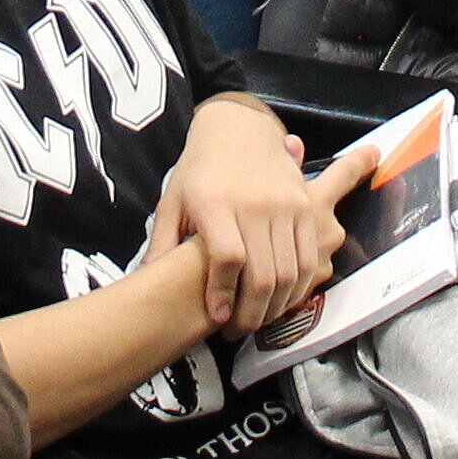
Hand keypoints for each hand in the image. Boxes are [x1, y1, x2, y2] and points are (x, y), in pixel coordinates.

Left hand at [150, 99, 340, 335]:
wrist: (238, 128)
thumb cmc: (199, 169)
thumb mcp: (173, 201)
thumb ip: (162, 243)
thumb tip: (148, 281)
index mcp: (216, 202)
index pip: (227, 257)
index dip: (223, 293)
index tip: (218, 316)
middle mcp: (254, 203)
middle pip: (263, 272)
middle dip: (251, 312)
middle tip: (238, 330)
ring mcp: (285, 204)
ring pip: (290, 271)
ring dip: (276, 305)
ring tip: (258, 320)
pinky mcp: (305, 206)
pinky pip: (309, 257)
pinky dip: (299, 286)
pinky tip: (282, 299)